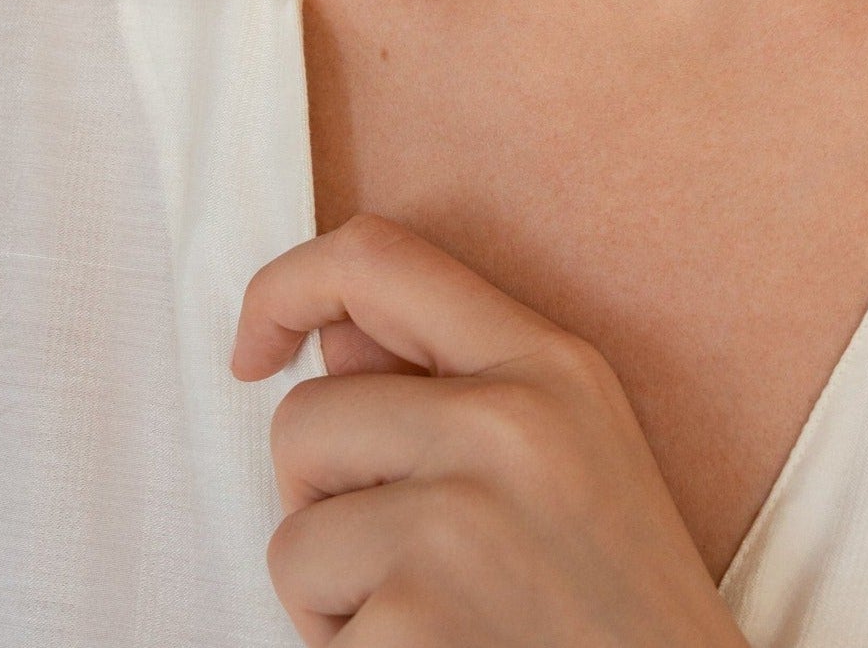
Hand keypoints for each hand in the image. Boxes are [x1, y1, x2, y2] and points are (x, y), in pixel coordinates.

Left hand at [229, 211, 749, 647]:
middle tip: (416, 561)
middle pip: (306, 420)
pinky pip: (313, 638)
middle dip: (324, 500)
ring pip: (293, 538)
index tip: (255, 353)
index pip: (377, 258)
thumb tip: (331, 336)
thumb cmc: (611, 597)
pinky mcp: (417, 620)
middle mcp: (508, 423)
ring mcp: (461, 523)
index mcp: (549, 363)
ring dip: (335, 600)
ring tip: (439, 620)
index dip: (286, 287)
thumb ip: (457, 378)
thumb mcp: (571, 447)